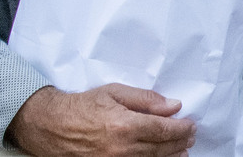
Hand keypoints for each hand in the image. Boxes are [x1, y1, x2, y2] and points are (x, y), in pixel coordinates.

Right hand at [7, 84, 195, 156]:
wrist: (51, 125)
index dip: (182, 128)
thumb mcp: (114, 92)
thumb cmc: (82, 106)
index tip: (191, 124)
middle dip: (180, 143)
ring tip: (182, 151)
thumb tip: (173, 105)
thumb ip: (146, 99)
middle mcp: (122, 148)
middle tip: (191, 137)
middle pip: (162, 148)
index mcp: (125, 125)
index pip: (164, 129)